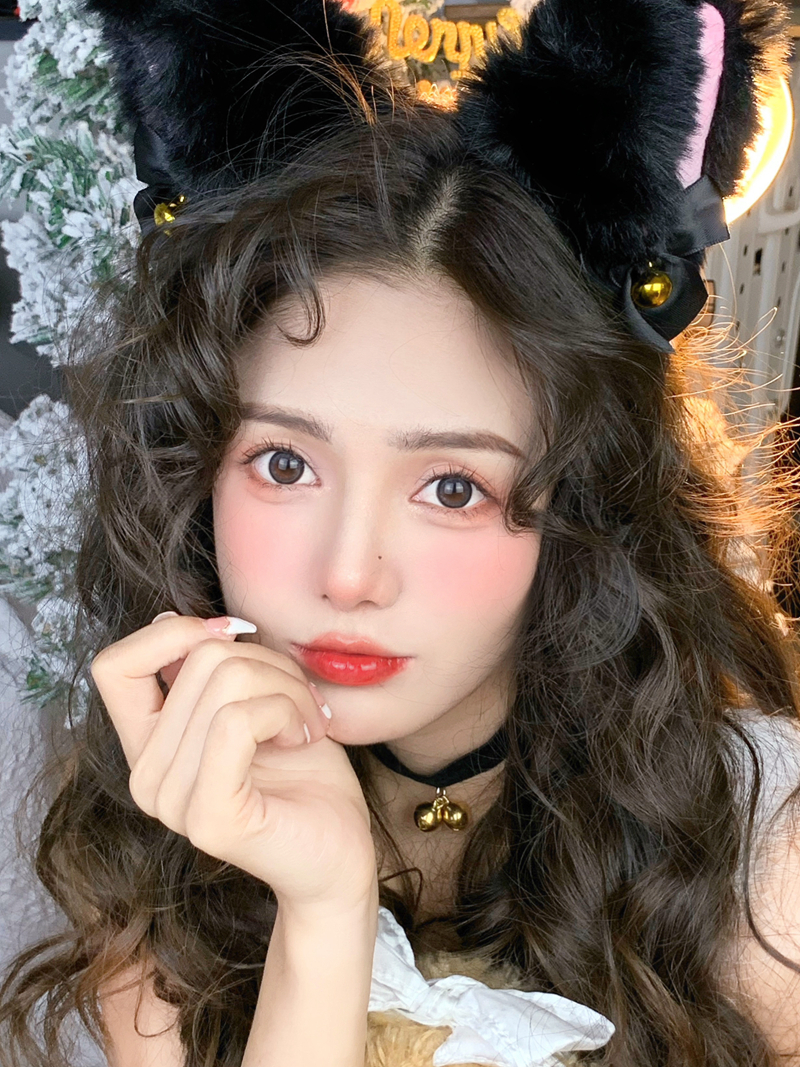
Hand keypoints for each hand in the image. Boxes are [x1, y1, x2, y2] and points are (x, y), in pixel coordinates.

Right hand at [90, 613, 377, 913]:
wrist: (342, 851)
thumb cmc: (305, 774)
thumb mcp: (253, 701)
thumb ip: (208, 670)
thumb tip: (168, 617)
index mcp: (148, 748)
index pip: (115, 666)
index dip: (171, 634)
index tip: (234, 637)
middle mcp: (147, 778)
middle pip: (198, 660)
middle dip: (268, 662)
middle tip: (303, 700)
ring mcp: (171, 803)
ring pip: (225, 683)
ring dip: (287, 688)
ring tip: (308, 721)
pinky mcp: (209, 817)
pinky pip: (236, 721)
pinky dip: (284, 711)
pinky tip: (306, 736)